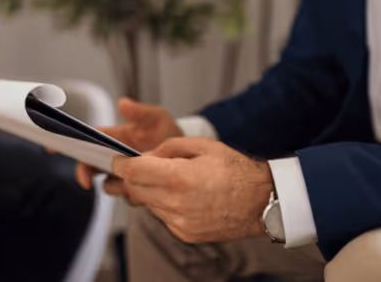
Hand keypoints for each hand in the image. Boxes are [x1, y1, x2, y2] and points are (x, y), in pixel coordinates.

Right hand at [75, 98, 183, 188]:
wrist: (188, 155)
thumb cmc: (168, 132)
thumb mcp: (157, 118)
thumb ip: (140, 112)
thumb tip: (123, 103)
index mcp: (113, 137)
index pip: (86, 140)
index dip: (69, 143)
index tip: (54, 148)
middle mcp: (113, 157)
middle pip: (89, 166)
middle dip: (85, 173)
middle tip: (87, 180)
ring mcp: (123, 174)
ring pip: (107, 185)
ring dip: (114, 185)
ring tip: (130, 181)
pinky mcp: (136, 189)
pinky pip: (127, 196)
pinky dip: (134, 194)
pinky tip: (145, 189)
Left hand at [111, 137, 272, 243]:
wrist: (262, 202)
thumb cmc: (236, 171)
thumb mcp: (202, 145)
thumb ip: (168, 148)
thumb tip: (145, 155)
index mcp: (178, 177)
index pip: (132, 172)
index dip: (120, 164)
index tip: (117, 160)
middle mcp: (176, 204)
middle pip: (134, 190)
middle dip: (134, 177)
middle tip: (144, 167)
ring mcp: (180, 222)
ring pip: (148, 205)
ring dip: (151, 192)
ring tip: (174, 181)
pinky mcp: (186, 234)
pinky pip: (163, 217)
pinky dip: (166, 206)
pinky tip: (185, 197)